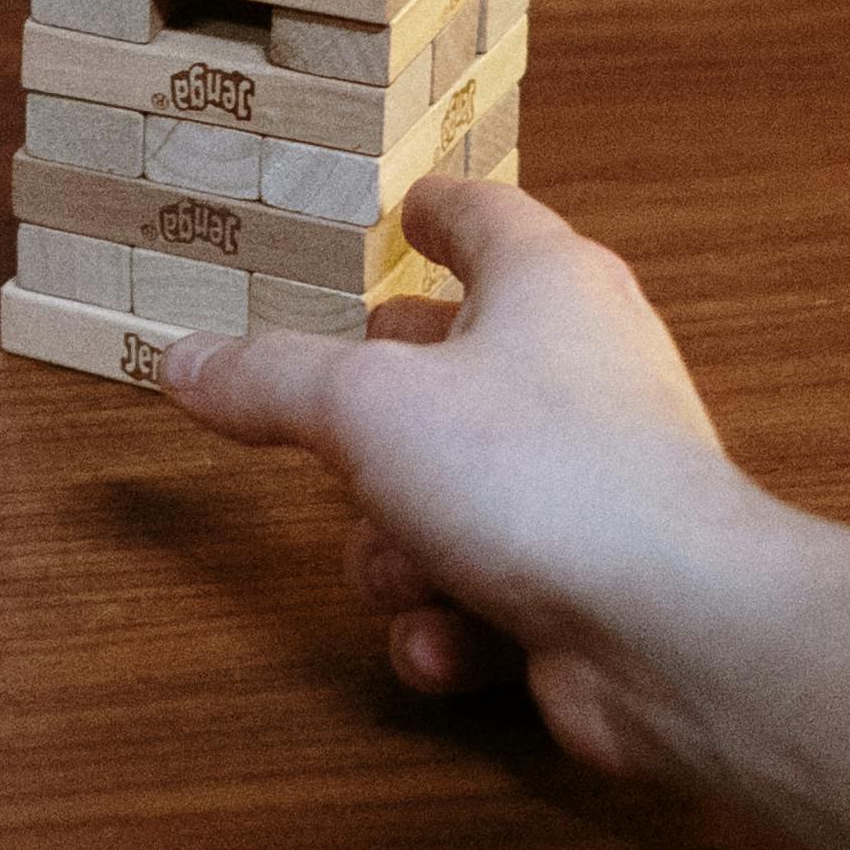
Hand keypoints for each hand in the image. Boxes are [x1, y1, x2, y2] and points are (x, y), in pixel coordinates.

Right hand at [164, 176, 798, 791]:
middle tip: (337, 439)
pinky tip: (447, 642)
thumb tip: (180, 359)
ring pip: (445, 500)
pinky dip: (451, 622)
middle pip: (450, 373)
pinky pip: (481, 592)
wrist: (669, 629)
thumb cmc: (540, 474)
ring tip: (410, 576)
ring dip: (399, 555)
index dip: (439, 212)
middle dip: (374, 436)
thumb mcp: (367, 407)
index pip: (486, 219)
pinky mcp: (588, 582)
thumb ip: (270, 382)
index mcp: (546, 286)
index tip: (410, 207)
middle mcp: (581, 371)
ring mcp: (591, 480)